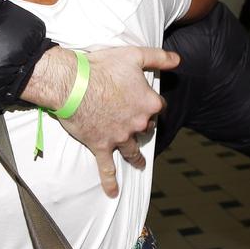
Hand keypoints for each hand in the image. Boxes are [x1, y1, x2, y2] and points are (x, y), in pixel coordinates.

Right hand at [24, 46, 179, 197]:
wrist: (72, 83)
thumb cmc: (102, 67)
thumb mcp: (134, 55)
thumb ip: (158, 58)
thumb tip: (177, 60)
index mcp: (148, 102)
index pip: (158, 107)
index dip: (151, 103)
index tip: (145, 101)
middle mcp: (138, 122)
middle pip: (146, 128)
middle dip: (143, 127)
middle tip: (135, 124)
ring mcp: (120, 136)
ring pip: (132, 150)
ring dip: (137, 157)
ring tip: (140, 163)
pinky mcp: (101, 145)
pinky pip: (107, 168)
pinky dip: (110, 181)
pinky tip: (113, 193)